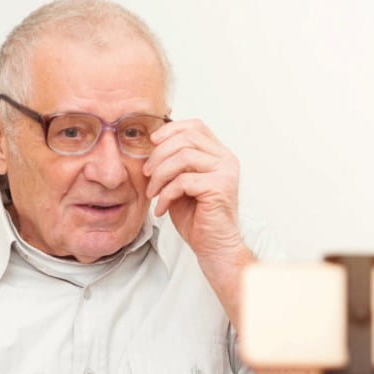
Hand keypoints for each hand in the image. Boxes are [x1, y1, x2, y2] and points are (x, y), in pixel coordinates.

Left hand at [144, 119, 245, 259]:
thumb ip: (174, 162)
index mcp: (219, 154)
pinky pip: (183, 180)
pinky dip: (166, 194)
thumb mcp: (181, 183)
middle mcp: (226, 159)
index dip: (171, 129)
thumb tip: (152, 143)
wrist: (213, 246)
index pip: (196, 126)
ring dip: (160, 175)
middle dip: (160, 154)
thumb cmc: (197, 218)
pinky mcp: (219, 187)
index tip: (152, 142)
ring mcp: (225, 172)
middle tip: (147, 173)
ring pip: (183, 157)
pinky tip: (161, 208)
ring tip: (153, 193)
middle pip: (187, 138)